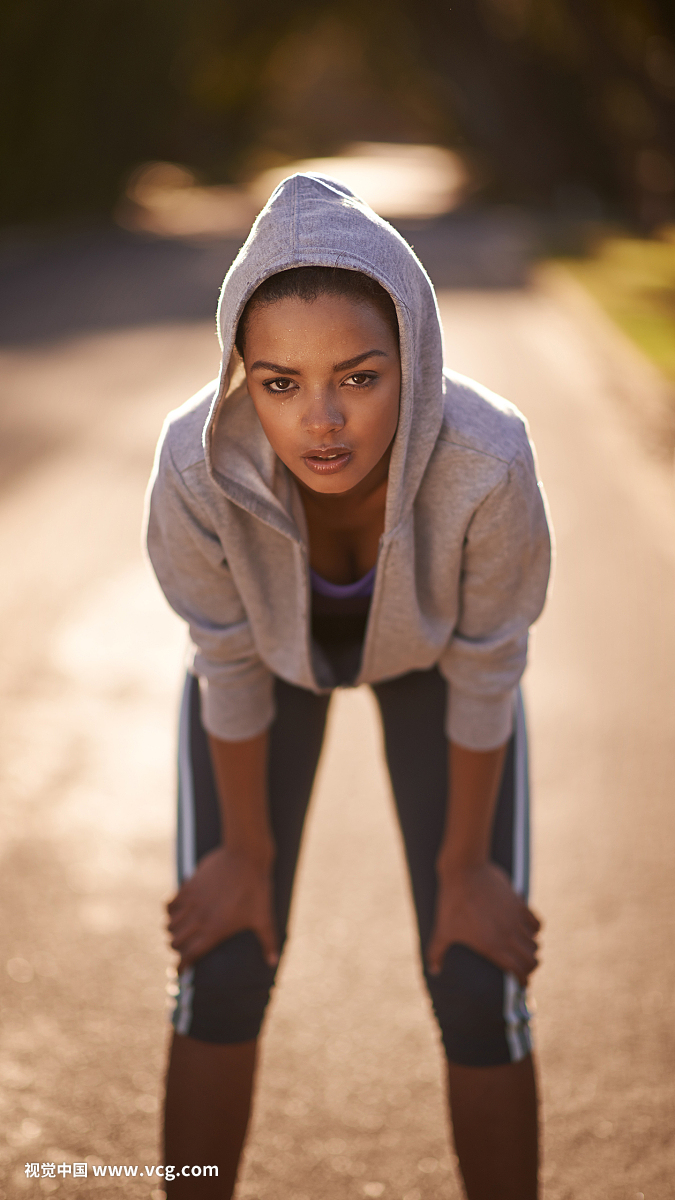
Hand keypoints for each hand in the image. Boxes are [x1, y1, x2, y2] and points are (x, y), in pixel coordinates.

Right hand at [167, 845, 277, 974]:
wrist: (246, 856)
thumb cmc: (257, 888)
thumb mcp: (264, 917)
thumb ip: (268, 941)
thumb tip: (273, 962)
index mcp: (215, 930)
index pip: (189, 955)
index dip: (181, 966)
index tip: (179, 971)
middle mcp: (199, 918)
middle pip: (175, 942)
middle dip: (177, 949)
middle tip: (183, 949)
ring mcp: (192, 901)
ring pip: (170, 924)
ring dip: (173, 931)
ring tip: (180, 931)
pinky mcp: (189, 886)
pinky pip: (170, 904)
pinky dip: (170, 911)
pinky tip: (177, 911)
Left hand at [426, 861, 540, 985]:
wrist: (464, 871)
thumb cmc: (451, 902)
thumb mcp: (442, 929)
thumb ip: (436, 952)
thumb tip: (432, 971)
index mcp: (492, 946)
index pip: (519, 971)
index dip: (523, 981)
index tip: (521, 984)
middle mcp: (508, 935)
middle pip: (532, 959)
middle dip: (530, 967)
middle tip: (524, 968)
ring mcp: (515, 918)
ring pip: (534, 942)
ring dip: (531, 949)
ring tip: (524, 950)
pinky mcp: (519, 903)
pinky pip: (536, 922)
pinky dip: (534, 930)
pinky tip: (527, 930)